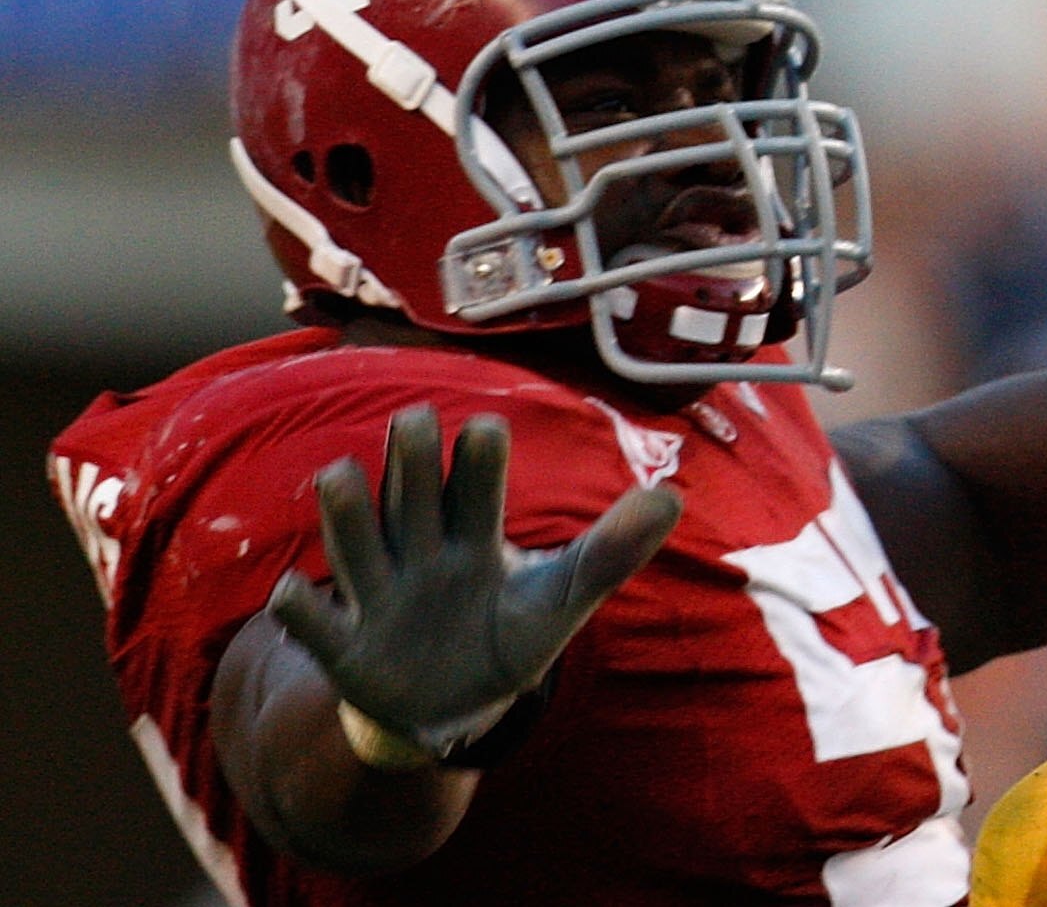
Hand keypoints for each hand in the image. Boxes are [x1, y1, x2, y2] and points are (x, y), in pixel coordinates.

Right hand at [269, 406, 681, 761]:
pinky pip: (313, 626)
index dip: (479, 462)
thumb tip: (670, 498)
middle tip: (415, 420)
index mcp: (475, 538)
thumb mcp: (564, 597)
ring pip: (355, 545)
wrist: (456, 706)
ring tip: (338, 475)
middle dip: (411, 464)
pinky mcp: (347, 651)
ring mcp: (380, 599)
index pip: (476, 490)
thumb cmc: (509, 634)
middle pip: (411, 499)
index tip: (488, 427)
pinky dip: (300, 611)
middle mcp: (422, 556)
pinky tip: (295, 592)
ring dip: (346, 515)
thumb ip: (611, 551)